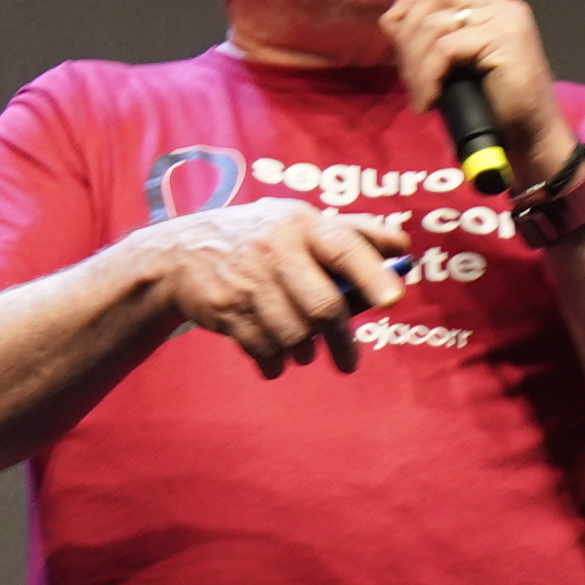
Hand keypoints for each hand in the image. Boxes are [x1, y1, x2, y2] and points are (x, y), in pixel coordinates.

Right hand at [138, 197, 410, 377]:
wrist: (182, 254)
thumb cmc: (261, 239)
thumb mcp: (301, 222)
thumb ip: (353, 232)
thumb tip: (402, 247)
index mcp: (302, 224)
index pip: (344, 247)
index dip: (372, 273)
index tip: (393, 300)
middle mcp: (274, 248)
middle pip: (323, 306)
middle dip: (342, 341)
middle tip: (348, 362)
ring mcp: (246, 280)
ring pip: (294, 335)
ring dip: (303, 351)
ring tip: (302, 348)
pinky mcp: (224, 309)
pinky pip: (263, 350)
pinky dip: (274, 362)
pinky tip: (273, 356)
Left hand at [381, 0, 568, 177]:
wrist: (529, 134)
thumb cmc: (492, 104)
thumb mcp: (453, 64)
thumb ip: (430, 37)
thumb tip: (390, 20)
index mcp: (491, 4)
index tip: (396, 28)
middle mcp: (501, 5)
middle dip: (408, 33)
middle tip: (407, 73)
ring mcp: (505, 20)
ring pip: (435, 23)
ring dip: (415, 62)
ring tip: (420, 94)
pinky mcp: (504, 41)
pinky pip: (446, 49)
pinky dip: (428, 77)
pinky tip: (429, 100)